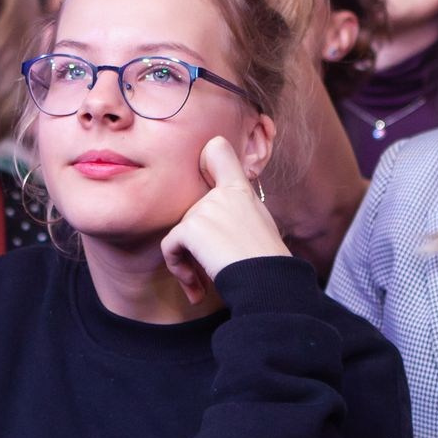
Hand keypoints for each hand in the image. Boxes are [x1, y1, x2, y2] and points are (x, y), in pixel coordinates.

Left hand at [160, 136, 288, 303]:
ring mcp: (204, 208)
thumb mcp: (258, 225)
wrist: (267, 280)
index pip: (217, 149)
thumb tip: (215, 223)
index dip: (206, 158)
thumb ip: (235, 212)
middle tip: (206, 275)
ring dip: (186, 264)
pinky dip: (178, 269)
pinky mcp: (190, 227)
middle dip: (194, 247)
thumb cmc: (267, 262)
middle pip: (191, 214)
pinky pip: (170, 247)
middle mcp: (221, 194)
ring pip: (180, 236)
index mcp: (240, 190)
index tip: (205, 171)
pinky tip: (197, 288)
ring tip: (202, 287)